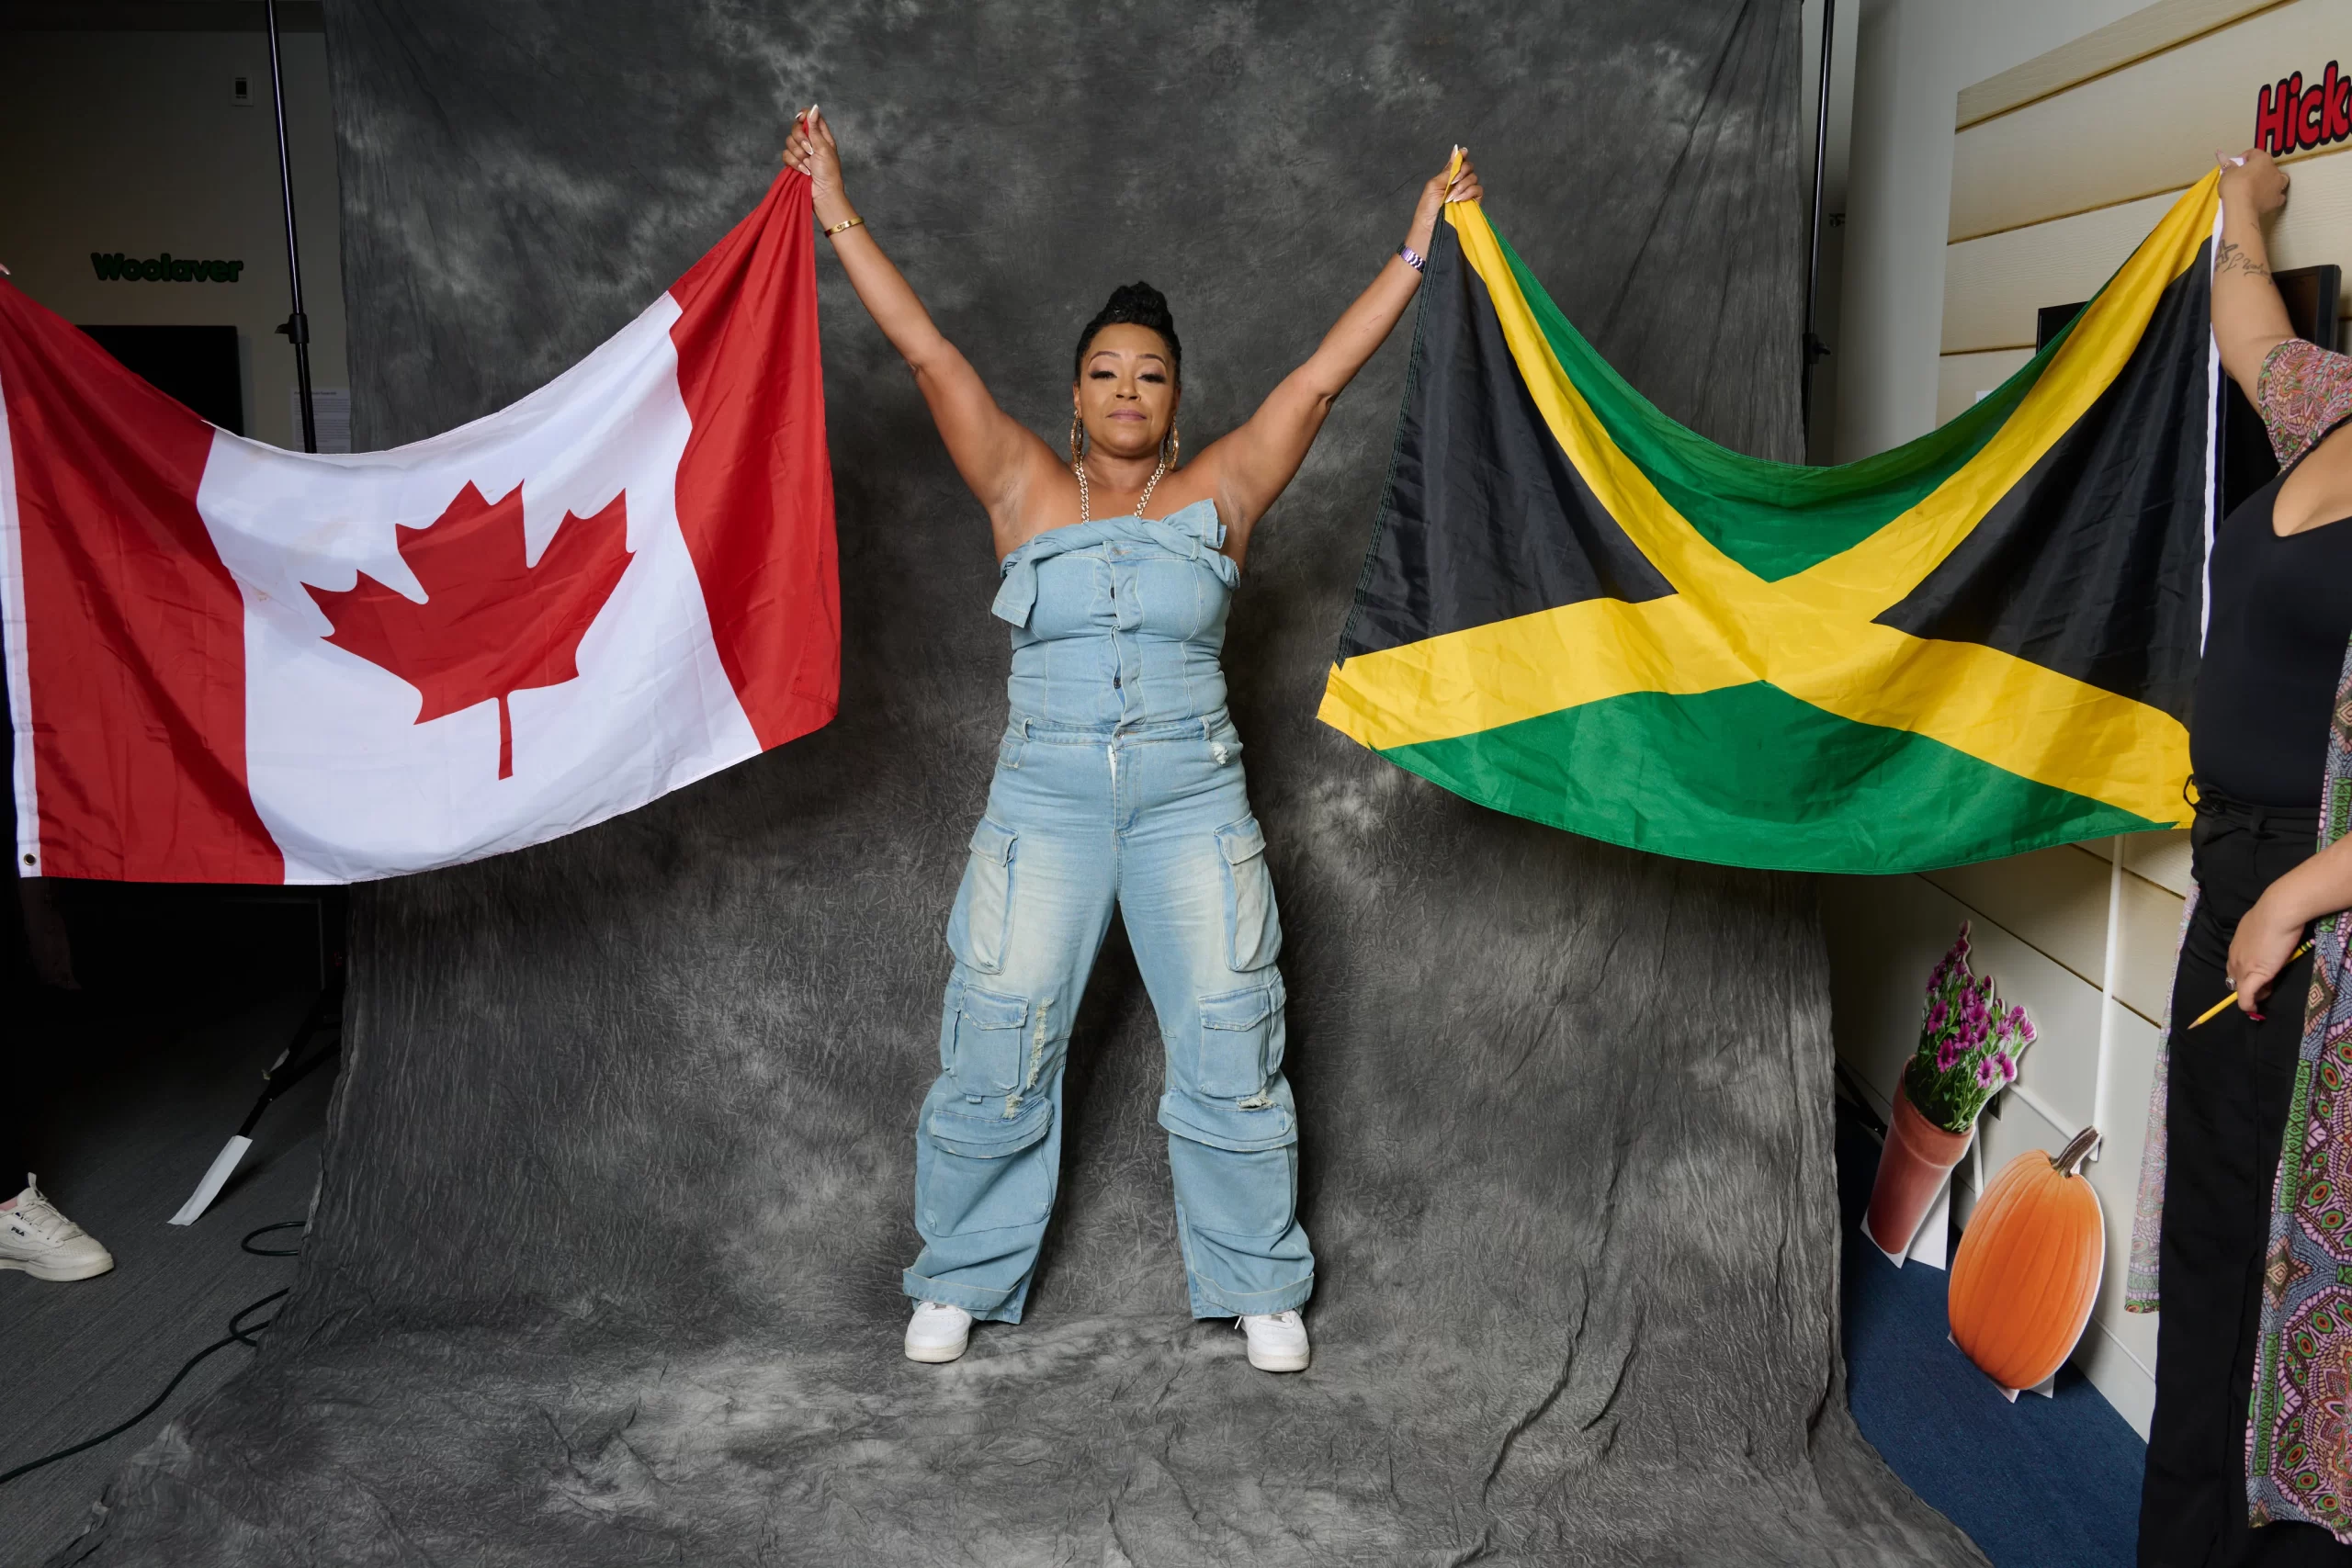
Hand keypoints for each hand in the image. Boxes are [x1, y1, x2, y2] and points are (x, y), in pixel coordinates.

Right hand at [782, 105, 855, 230]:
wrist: (823, 193)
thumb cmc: (829, 172)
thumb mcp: (823, 147)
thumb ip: (815, 127)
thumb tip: (814, 108)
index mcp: (821, 135)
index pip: (810, 117)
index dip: (804, 116)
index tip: (800, 119)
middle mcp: (810, 141)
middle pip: (796, 128)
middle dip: (801, 140)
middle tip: (810, 151)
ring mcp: (801, 152)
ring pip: (789, 142)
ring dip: (799, 155)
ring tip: (809, 165)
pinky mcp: (794, 162)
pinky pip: (785, 155)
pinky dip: (794, 163)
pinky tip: (804, 171)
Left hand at [1404, 148, 1483, 256]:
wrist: (1430, 230)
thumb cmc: (1427, 210)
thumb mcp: (1434, 185)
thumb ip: (1448, 169)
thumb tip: (1457, 149)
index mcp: (1447, 178)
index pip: (1459, 162)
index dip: (1462, 157)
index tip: (1464, 153)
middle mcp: (1458, 184)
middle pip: (1469, 168)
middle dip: (1462, 171)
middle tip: (1453, 182)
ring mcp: (1466, 194)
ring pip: (1474, 179)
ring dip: (1463, 185)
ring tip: (1452, 197)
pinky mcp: (1473, 205)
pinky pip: (1478, 191)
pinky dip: (1470, 193)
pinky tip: (1459, 200)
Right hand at [2218, 147, 2289, 220]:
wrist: (2242, 207)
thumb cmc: (2234, 186)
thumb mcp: (2227, 173)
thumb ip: (2227, 164)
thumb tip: (2220, 154)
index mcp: (2263, 159)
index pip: (2253, 153)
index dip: (2243, 159)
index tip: (2234, 167)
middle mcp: (2274, 169)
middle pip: (2266, 166)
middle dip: (2256, 170)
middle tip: (2243, 178)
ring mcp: (2278, 185)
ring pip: (2278, 179)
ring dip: (2270, 181)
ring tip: (2258, 187)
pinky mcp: (2277, 199)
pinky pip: (2277, 195)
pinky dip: (2272, 196)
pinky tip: (2264, 199)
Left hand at [2227, 892, 2304, 1018]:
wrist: (2278, 912)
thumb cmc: (2275, 914)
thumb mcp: (2261, 925)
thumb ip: (2260, 935)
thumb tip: (2270, 940)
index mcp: (2236, 945)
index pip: (2235, 965)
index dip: (2245, 973)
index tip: (2257, 977)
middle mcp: (2234, 957)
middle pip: (2235, 978)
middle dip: (2248, 985)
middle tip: (2267, 984)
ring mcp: (2242, 967)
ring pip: (2241, 988)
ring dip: (2253, 994)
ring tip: (2267, 991)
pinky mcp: (2254, 975)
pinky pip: (2246, 995)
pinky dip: (2247, 1004)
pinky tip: (2254, 1009)